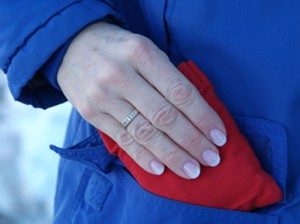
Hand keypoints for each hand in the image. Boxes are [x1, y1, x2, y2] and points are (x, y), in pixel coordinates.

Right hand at [57, 22, 226, 178]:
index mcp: (141, 53)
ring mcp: (103, 96)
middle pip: (164, 116)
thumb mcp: (144, 49)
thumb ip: (166, 76)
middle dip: (192, 141)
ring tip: (192, 170)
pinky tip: (160, 169)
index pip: (180, 92)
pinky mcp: (91, 113)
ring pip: (144, 132)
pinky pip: (121, 139)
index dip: (203, 117)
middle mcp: (121, 75)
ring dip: (171, 155)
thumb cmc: (118, 48)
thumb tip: (195, 114)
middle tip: (211, 159)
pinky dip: (143, 156)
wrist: (72, 46)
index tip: (219, 136)